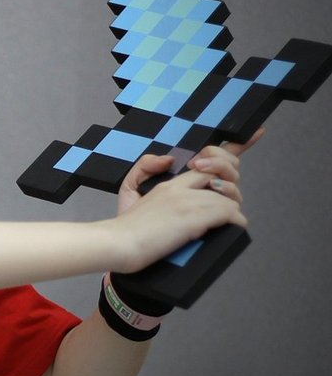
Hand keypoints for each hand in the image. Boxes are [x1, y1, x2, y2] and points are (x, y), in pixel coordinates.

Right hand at [107, 129, 263, 273]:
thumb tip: (167, 158)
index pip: (207, 156)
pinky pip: (229, 212)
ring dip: (233, 208)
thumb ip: (146, 168)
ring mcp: (188, 201)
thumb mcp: (129, 191)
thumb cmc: (125, 226)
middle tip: (226, 197)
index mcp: (171, 182)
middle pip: (224, 170)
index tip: (258, 132)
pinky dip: (235, 222)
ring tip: (223, 219)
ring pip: (229, 195)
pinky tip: (227, 229)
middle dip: (234, 181)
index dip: (237, 144)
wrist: (117, 243)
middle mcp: (182, 187)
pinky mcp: (192, 217)